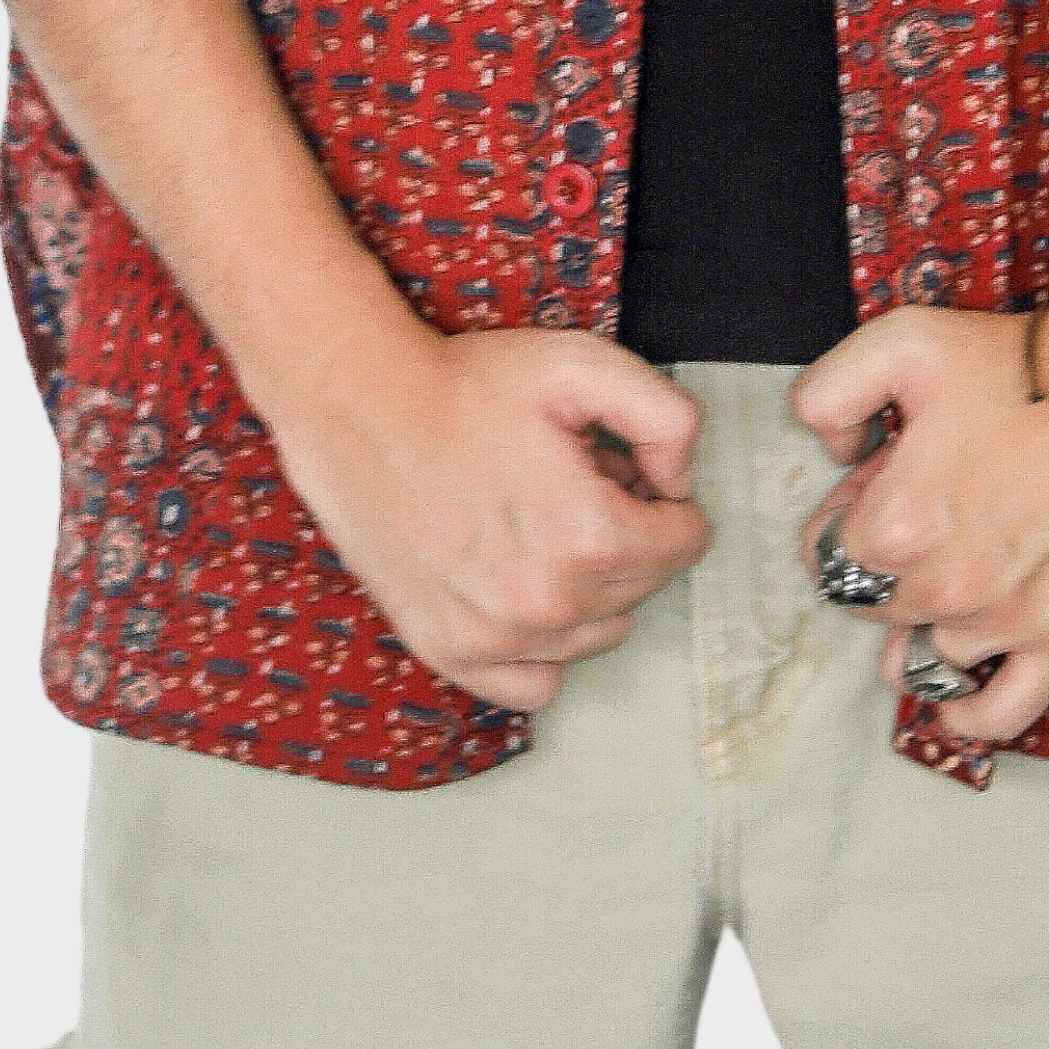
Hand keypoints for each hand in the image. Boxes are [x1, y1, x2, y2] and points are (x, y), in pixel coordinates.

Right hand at [268, 321, 711, 714]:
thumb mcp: (582, 366)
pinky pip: (536, 682)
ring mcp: (497, 640)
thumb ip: (666, 417)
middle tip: (579, 483)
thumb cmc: (467, 386)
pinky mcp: (452, 653)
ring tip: (542, 523)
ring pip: (597, 634)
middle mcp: (549, 605)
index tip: (624, 468)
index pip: (686, 542)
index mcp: (590, 536)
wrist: (361, 409)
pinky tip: (521, 586)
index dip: (663, 495)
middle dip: (629, 534)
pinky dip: (544, 646)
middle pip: (644, 586)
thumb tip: (682, 481)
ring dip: (591, 586)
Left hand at [790, 299, 1048, 747]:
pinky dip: (969, 715)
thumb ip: (829, 393)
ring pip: (925, 656)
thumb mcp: (901, 344)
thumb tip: (827, 447)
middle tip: (924, 508)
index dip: (847, 514)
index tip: (877, 484)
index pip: (829, 554)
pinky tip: (952, 703)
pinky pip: (1003, 711)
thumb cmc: (1020, 366)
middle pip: (874, 604)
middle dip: (884, 563)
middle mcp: (949, 589)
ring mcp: (1009, 623)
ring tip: (945, 573)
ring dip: (920, 625)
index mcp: (899, 526)